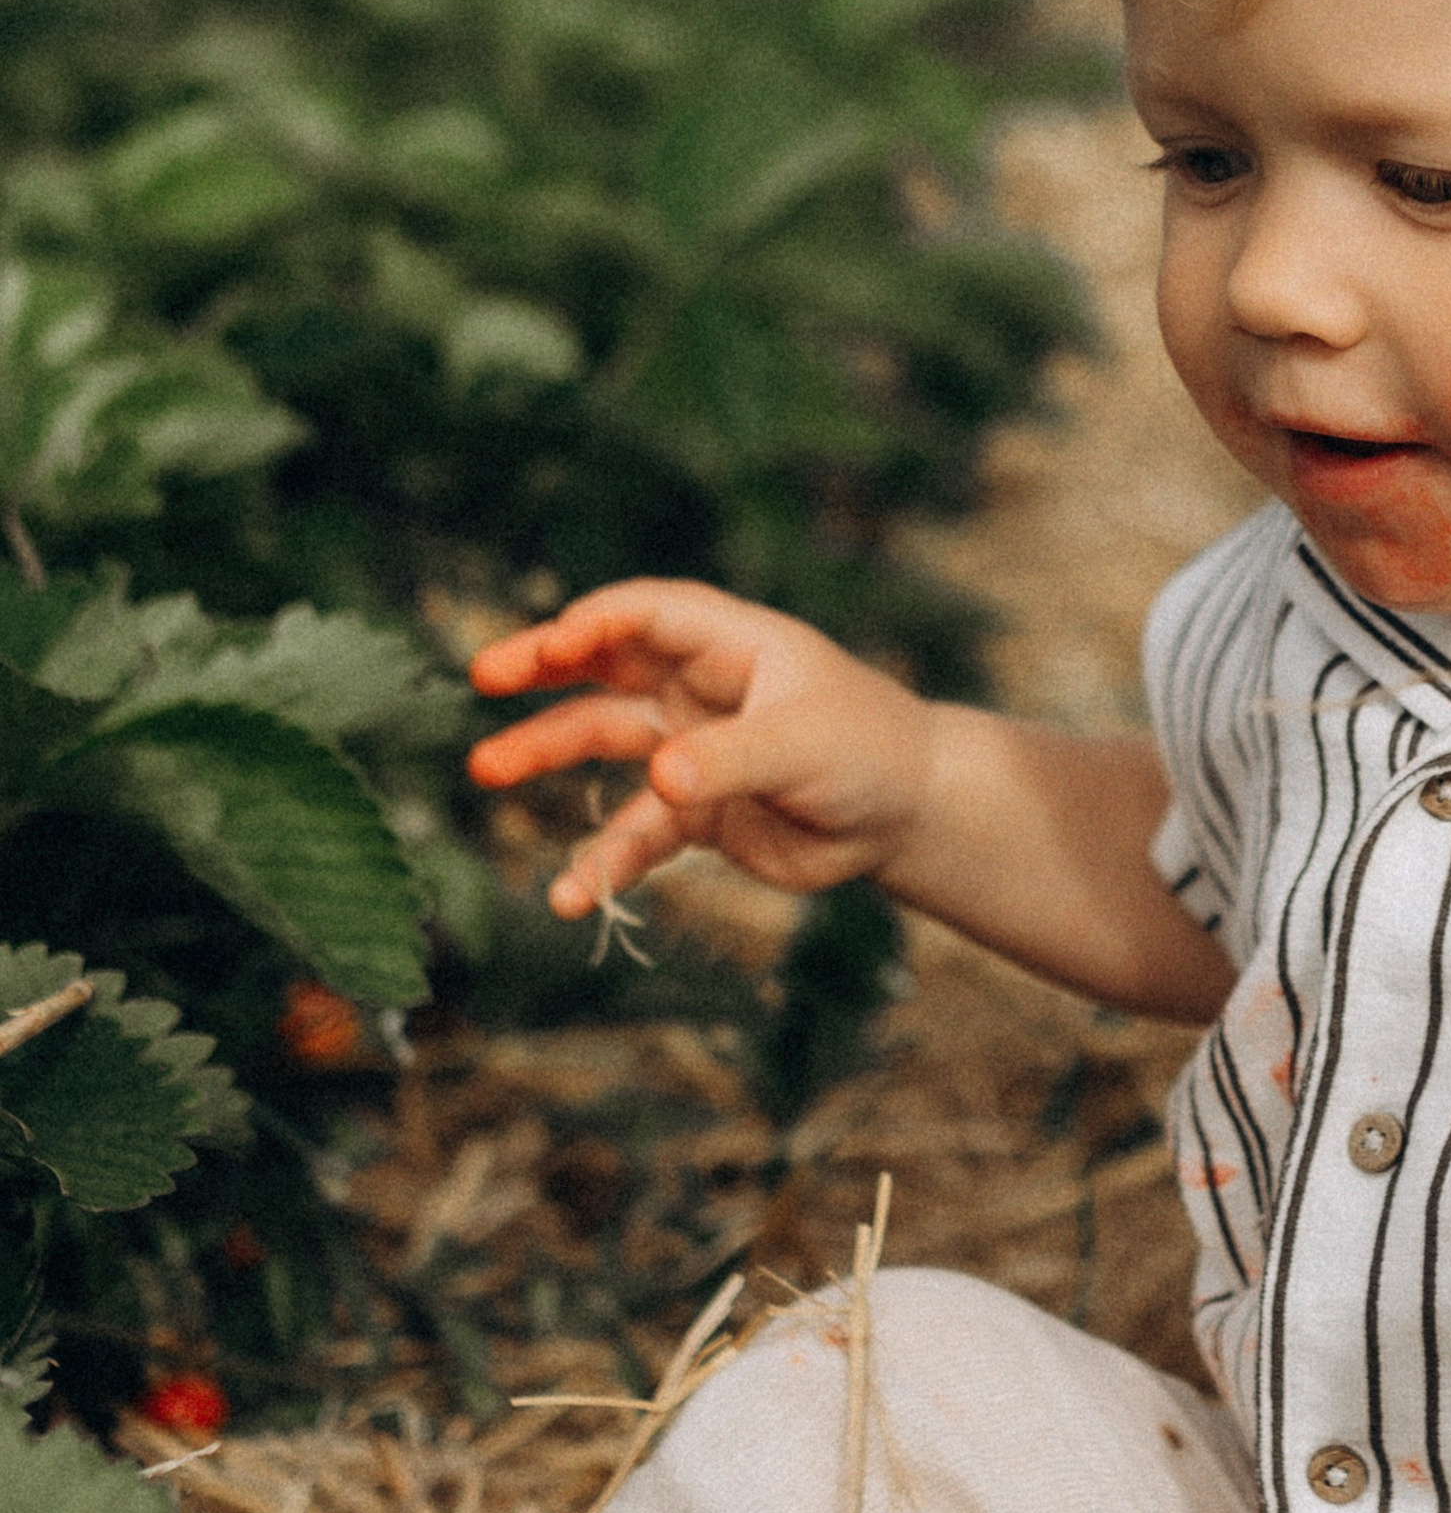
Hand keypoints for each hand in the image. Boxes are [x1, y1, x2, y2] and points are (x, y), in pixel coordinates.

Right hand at [468, 581, 934, 919]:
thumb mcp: (802, 746)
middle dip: (542, 669)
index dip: (595, 623)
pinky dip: (603, 862)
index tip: (552, 648)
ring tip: (487, 770)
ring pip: (602, 741)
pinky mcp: (695, 812)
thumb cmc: (868, 752)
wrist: (905, 817)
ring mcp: (690, 748)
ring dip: (545, 754)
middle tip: (483, 676)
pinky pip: (635, 832)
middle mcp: (699, 687)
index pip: (647, 615)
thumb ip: (730, 759)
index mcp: (730, 644)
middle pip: (604, 666)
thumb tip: (661, 779)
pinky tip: (568, 897)